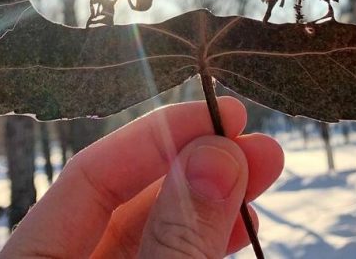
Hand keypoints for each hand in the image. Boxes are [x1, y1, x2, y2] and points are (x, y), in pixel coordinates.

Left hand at [0, 98, 283, 257]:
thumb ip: (175, 237)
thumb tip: (217, 152)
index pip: (90, 175)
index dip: (160, 136)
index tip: (228, 113)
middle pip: (126, 203)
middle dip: (199, 167)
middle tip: (264, 143)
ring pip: (153, 236)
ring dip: (212, 204)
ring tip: (266, 176)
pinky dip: (203, 242)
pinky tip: (241, 226)